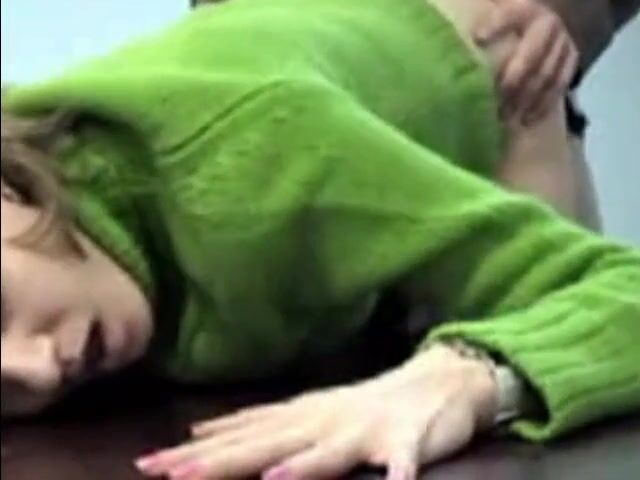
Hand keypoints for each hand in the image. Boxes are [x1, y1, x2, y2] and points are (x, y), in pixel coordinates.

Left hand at [134, 345, 496, 479]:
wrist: (439, 379)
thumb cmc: (369, 403)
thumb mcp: (310, 409)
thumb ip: (261, 421)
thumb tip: (204, 428)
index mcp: (304, 415)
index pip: (244, 432)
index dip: (198, 451)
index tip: (151, 464)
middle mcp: (328, 420)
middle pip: (270, 443)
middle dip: (222, 461)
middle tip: (173, 472)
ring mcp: (368, 428)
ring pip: (330, 451)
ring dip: (305, 466)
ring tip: (272, 479)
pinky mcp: (410, 440)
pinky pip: (403, 463)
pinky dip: (397, 476)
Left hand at [475, 0, 578, 125]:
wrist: (541, 25)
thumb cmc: (508, 25)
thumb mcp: (497, 15)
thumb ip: (485, 23)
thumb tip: (469, 37)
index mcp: (526, 10)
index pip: (510, 16)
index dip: (495, 26)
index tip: (477, 39)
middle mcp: (548, 24)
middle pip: (530, 57)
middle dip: (511, 84)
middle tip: (493, 106)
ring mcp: (562, 42)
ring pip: (546, 75)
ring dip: (525, 100)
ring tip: (505, 118)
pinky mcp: (571, 58)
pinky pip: (560, 85)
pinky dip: (543, 105)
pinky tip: (527, 120)